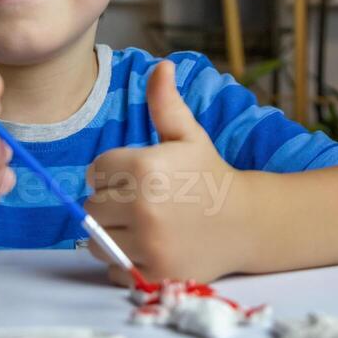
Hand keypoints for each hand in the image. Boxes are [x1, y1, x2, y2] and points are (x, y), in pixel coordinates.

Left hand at [84, 60, 247, 284]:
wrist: (245, 222)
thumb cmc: (209, 174)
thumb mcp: (188, 134)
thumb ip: (166, 102)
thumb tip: (162, 65)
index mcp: (145, 168)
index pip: (96, 169)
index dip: (112, 170)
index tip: (135, 174)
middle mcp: (143, 207)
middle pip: (92, 205)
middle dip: (110, 201)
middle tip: (141, 200)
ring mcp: (148, 244)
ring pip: (96, 238)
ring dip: (111, 232)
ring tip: (141, 223)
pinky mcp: (153, 273)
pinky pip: (112, 266)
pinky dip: (123, 260)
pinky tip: (148, 245)